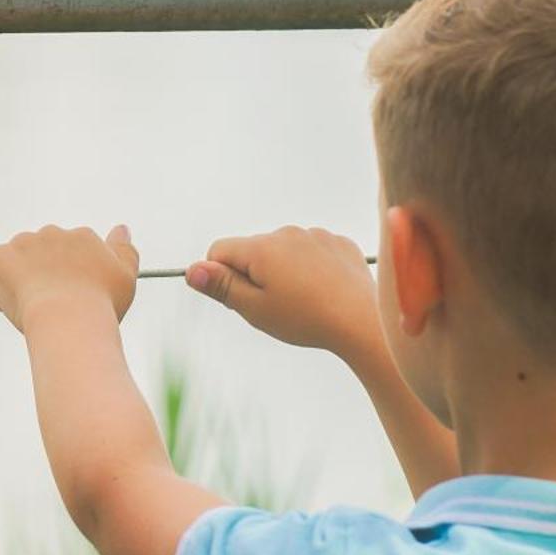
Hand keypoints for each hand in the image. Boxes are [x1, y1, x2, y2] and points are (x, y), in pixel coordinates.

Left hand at [0, 224, 138, 332]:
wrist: (70, 320)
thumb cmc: (100, 307)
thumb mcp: (126, 278)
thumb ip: (124, 250)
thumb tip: (120, 228)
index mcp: (80, 237)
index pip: (66, 252)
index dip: (64, 278)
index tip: (68, 298)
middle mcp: (50, 234)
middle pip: (37, 255)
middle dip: (38, 276)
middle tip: (48, 307)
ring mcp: (20, 245)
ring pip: (9, 262)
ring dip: (11, 281)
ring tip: (25, 310)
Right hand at [186, 227, 383, 365]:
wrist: (363, 320)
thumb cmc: (306, 319)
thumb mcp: (255, 309)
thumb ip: (221, 287)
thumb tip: (192, 270)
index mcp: (260, 248)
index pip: (219, 250)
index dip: (222, 277)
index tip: (241, 299)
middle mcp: (286, 233)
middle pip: (252, 250)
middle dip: (254, 274)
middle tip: (275, 306)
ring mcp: (315, 235)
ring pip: (283, 251)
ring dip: (283, 271)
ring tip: (303, 302)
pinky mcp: (338, 243)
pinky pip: (311, 252)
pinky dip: (311, 269)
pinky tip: (323, 291)